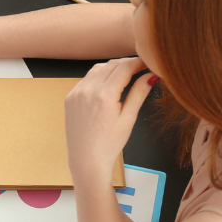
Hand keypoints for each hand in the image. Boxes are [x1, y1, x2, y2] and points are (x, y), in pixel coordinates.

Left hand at [64, 58, 156, 180]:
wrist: (86, 160)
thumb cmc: (109, 144)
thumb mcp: (128, 118)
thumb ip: (139, 93)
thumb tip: (151, 75)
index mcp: (104, 95)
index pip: (124, 67)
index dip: (138, 62)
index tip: (148, 62)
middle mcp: (87, 89)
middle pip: (111, 65)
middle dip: (127, 63)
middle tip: (141, 67)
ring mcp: (76, 92)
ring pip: (97, 69)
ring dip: (112, 68)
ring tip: (126, 75)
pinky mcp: (69, 97)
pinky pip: (86, 79)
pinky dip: (98, 77)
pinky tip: (108, 85)